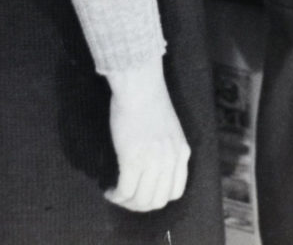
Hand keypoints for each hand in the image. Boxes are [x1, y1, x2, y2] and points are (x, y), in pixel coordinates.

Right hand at [104, 59, 190, 211]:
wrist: (140, 86)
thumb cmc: (151, 102)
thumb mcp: (170, 130)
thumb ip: (167, 151)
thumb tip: (154, 172)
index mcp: (183, 152)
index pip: (176, 192)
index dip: (158, 198)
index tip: (144, 194)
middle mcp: (171, 159)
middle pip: (157, 201)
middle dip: (140, 205)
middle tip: (126, 197)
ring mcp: (153, 160)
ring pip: (140, 200)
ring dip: (126, 202)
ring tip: (116, 194)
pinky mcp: (133, 158)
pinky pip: (125, 190)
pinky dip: (115, 195)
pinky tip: (109, 190)